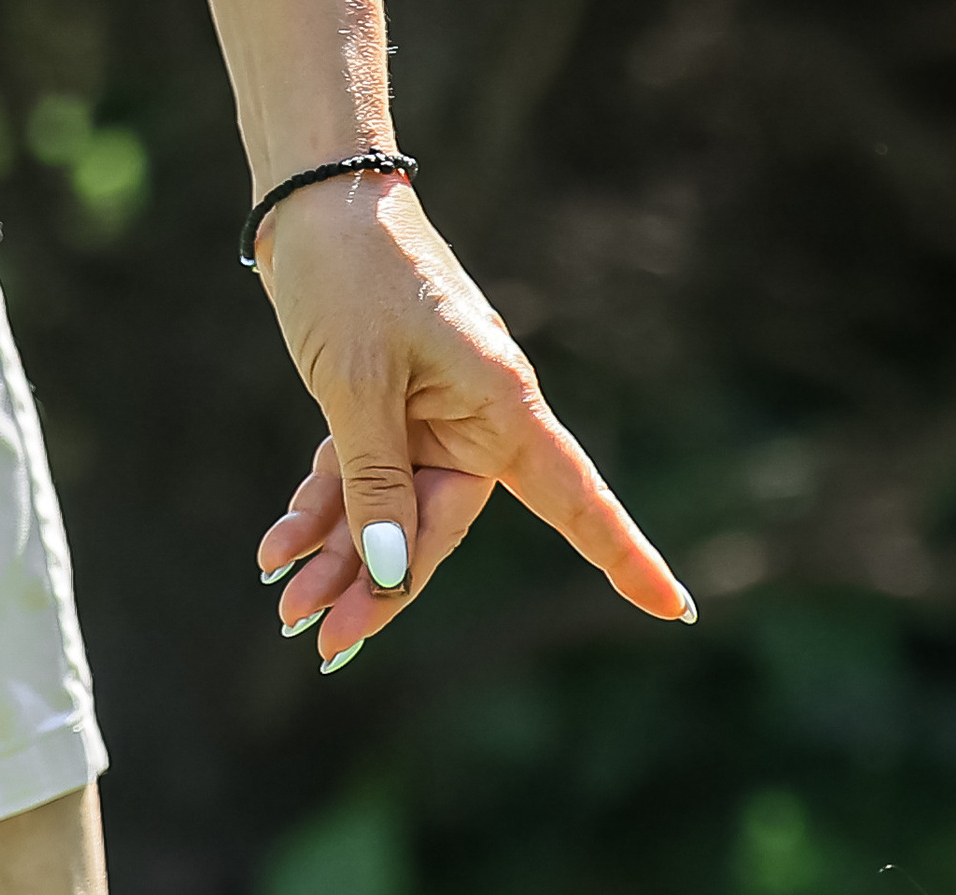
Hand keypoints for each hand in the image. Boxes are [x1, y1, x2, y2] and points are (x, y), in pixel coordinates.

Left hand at [250, 175, 692, 667]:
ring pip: (389, 514)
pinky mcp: (386, 409)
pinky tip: (278, 552)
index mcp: (503, 409)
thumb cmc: (352, 272)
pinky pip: (358, 479)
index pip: (580, 503)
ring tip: (290, 611)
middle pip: (440, 530)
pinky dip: (319, 511)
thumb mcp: (356, 383)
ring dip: (338, 560)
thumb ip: (374, 483)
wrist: (311, 192)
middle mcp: (478, 424)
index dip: (627, 559)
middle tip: (326, 642)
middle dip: (380, 587)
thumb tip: (391, 574)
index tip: (676, 610)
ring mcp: (431, 420)